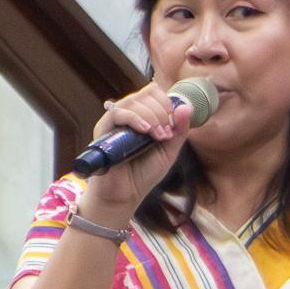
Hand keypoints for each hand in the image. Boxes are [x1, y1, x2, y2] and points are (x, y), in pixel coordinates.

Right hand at [76, 82, 194, 223]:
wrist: (125, 196)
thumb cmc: (144, 174)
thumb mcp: (169, 151)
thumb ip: (179, 130)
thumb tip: (186, 107)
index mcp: (144, 117)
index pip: (154, 93)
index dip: (167, 103)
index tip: (173, 125)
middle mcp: (128, 115)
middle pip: (146, 93)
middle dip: (162, 111)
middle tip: (165, 134)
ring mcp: (115, 122)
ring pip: (132, 101)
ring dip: (151, 115)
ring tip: (158, 136)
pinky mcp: (103, 131)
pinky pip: (117, 113)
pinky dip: (134, 118)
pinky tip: (145, 131)